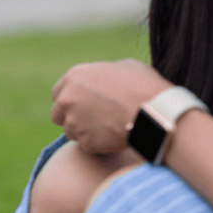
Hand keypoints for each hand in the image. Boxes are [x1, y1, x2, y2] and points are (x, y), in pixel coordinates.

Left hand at [50, 59, 171, 155]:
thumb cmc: (143, 85)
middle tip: (90, 119)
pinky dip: (96, 144)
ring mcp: (74, 123)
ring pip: (71, 132)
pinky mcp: (85, 142)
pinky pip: (86, 146)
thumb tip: (99, 80)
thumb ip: (100, 75)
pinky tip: (113, 136)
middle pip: (57, 115)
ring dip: (84, 132)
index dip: (69, 99)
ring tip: (107, 127)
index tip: (79, 104)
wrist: (155, 110)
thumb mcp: (121, 67)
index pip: (57, 93)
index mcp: (74, 77)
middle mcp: (68, 100)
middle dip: (70, 117)